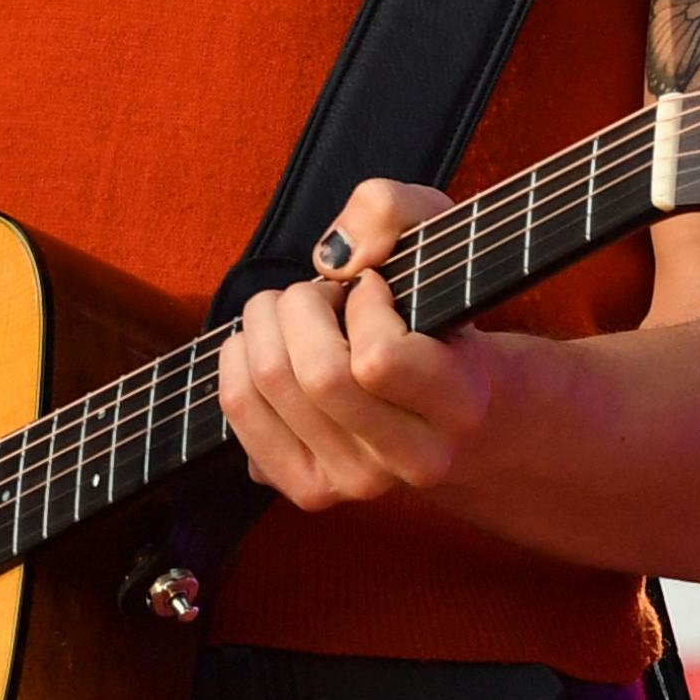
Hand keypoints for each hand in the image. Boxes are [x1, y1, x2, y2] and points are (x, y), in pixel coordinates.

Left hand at [214, 175, 503, 510]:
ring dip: (265, 325)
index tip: (374, 287)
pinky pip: (240, 412)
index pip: (378, 361)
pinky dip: (238, 361)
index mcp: (460, 405)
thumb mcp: (438, 237)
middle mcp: (412, 461)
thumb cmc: (441, 314)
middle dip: (300, 305)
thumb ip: (393, 210)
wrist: (460, 412)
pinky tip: (274, 349)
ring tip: (295, 315)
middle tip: (321, 292)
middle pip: (315, 376)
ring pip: (269, 386)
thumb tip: (336, 258)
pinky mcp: (310, 490)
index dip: (362, 304)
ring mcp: (357, 484)